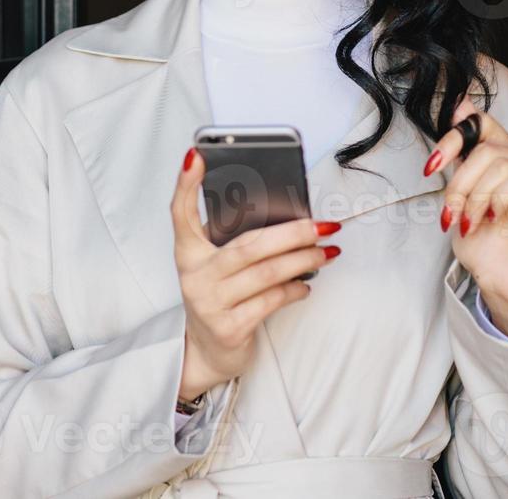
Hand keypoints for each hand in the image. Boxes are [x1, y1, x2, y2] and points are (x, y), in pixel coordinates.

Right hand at [170, 147, 340, 399]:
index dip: (186, 184)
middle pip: (248, 245)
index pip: (180, 212)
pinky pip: (272, 301)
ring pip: (266, 273)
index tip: (197, 155)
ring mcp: (209, 303)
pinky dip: (294, 290)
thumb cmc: (220, 296)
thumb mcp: (217, 266)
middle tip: (321, 224)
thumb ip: (234, 241)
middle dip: (292, 232)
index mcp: (188, 253)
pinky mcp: (229, 328)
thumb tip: (285, 216)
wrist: (206, 352)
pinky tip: (306, 284)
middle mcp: (194, 276)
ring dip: (304, 260)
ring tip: (326, 252)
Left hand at [425, 99, 507, 342]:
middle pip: (486, 149)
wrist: (502, 285)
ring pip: (501, 163)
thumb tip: (459, 107)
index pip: (482, 124)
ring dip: (475, 197)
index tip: (430, 168)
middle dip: (459, 183)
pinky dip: (498, 199)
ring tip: (470, 223)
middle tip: (451, 215)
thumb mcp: (461, 196)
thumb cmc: (485, 245)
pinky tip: (492, 219)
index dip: (454, 138)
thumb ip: (461, 157)